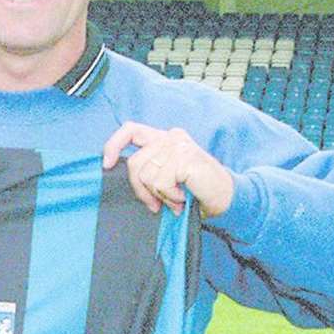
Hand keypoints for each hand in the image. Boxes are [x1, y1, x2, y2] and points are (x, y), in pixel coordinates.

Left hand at [102, 122, 233, 217]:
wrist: (226, 197)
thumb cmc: (195, 190)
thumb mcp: (166, 176)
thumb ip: (148, 169)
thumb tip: (115, 170)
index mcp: (164, 138)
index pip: (130, 130)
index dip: (113, 145)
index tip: (106, 164)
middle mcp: (171, 137)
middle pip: (134, 163)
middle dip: (140, 189)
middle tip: (155, 204)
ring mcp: (178, 145)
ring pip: (146, 176)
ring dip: (159, 195)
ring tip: (177, 198)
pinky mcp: (185, 157)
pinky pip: (161, 183)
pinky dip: (170, 197)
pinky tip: (183, 197)